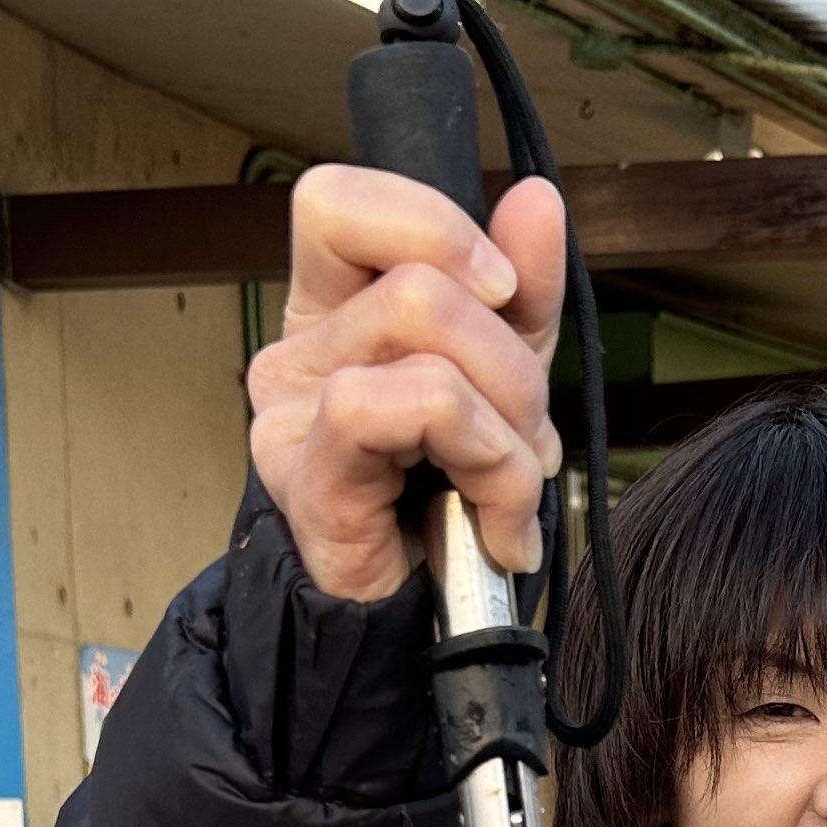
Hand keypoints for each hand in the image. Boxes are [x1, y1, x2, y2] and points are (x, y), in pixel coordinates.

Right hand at [249, 165, 563, 602]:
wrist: (421, 627)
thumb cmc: (451, 500)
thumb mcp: (507, 376)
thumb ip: (521, 290)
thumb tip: (535, 200)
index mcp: (332, 307)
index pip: (337, 200)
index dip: (431, 224)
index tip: (503, 290)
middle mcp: (298, 349)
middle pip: (418, 281)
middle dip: (511, 361)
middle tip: (528, 436)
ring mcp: (290, 412)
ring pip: (424, 337)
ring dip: (507, 420)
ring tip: (513, 487)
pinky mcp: (307, 474)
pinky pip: (404, 406)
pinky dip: (482, 457)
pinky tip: (495, 521)